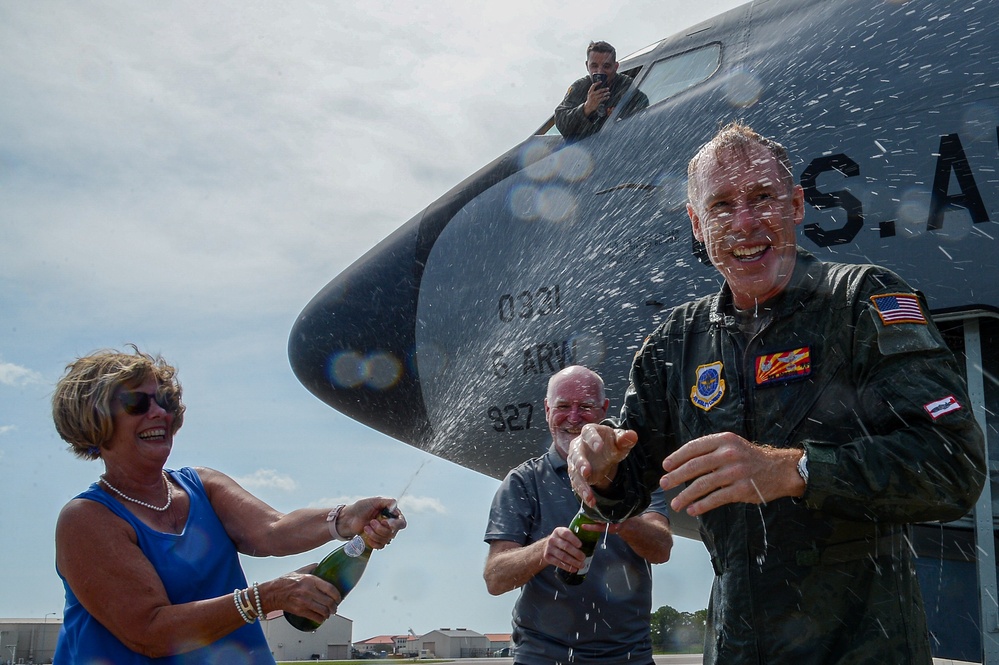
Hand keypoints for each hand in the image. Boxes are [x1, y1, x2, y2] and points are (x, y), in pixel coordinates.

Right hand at [262, 566, 341, 622]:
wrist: (271, 594)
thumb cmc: (283, 582)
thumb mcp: (298, 571)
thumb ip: (310, 568)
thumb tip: (320, 565)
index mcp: (309, 580)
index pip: (330, 588)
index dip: (337, 595)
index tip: (339, 598)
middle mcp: (308, 591)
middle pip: (328, 601)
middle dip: (334, 606)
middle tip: (335, 607)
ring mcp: (304, 602)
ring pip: (323, 610)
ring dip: (329, 613)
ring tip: (329, 613)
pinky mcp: (299, 611)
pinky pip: (315, 617)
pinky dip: (321, 619)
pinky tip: (321, 618)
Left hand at [341, 497, 406, 547]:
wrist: (349, 518)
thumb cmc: (361, 508)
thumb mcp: (375, 501)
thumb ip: (388, 502)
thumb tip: (395, 507)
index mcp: (392, 515)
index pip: (401, 522)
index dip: (396, 524)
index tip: (385, 522)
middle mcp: (390, 525)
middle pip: (393, 533)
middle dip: (380, 528)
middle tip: (371, 522)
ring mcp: (383, 534)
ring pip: (386, 540)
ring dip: (374, 534)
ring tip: (366, 527)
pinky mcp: (377, 541)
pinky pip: (380, 546)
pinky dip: (373, 542)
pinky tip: (367, 536)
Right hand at [540, 527, 587, 572]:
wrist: (547, 547)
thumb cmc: (562, 541)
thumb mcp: (566, 535)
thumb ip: (575, 537)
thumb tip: (591, 542)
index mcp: (558, 531)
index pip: (566, 534)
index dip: (574, 539)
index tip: (581, 545)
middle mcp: (552, 539)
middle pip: (565, 546)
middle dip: (576, 553)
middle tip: (583, 558)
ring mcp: (549, 548)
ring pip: (563, 556)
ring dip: (573, 562)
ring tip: (581, 565)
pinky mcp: (547, 557)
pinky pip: (558, 563)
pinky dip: (567, 567)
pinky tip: (574, 569)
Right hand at [567, 424, 637, 507]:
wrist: (604, 454)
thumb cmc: (611, 444)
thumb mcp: (620, 442)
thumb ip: (625, 439)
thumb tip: (633, 435)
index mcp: (589, 432)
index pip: (588, 432)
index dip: (592, 439)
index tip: (599, 446)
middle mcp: (578, 446)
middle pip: (577, 454)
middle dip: (580, 464)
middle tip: (586, 472)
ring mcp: (575, 461)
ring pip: (575, 472)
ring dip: (581, 484)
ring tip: (589, 496)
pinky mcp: (575, 474)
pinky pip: (577, 484)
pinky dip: (583, 493)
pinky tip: (591, 501)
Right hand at [582, 81, 611, 116]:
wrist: (588, 107)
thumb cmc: (590, 100)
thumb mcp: (590, 95)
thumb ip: (593, 91)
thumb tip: (599, 88)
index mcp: (590, 92)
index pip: (593, 85)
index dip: (597, 83)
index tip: (601, 81)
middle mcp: (592, 94)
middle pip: (600, 90)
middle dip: (604, 89)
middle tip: (608, 88)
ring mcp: (595, 98)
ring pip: (602, 94)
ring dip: (606, 93)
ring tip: (609, 93)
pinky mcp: (597, 102)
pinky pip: (602, 99)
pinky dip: (606, 98)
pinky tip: (608, 97)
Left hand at [660, 432, 804, 515]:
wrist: (780, 470)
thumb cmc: (749, 458)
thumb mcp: (731, 445)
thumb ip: (710, 451)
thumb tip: (682, 463)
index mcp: (724, 440)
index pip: (694, 447)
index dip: (677, 457)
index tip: (666, 466)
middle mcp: (729, 454)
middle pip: (695, 466)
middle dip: (676, 477)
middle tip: (664, 484)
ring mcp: (736, 472)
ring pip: (703, 484)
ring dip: (686, 495)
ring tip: (676, 503)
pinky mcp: (742, 489)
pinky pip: (716, 498)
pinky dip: (702, 505)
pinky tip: (693, 509)